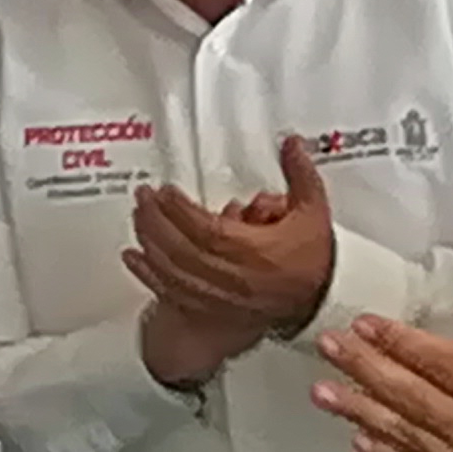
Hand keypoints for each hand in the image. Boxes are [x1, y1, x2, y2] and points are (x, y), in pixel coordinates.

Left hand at [125, 136, 339, 383]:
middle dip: (156, 220)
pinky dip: (148, 274)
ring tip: (137, 218)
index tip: (165, 191)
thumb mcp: (313, 211)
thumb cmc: (313, 261)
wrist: (319, 303)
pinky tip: (133, 258)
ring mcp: (220, 297)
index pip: (207, 230)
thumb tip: (290, 144)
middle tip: (142, 197)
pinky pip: (172, 293)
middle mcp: (233, 277)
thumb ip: (299, 174)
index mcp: (255, 252)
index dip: (180, 210)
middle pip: (182, 249)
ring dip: (150, 243)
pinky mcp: (211, 308)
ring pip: (173, 271)